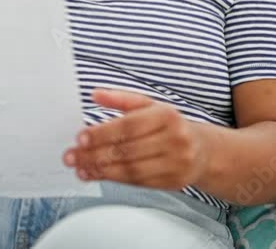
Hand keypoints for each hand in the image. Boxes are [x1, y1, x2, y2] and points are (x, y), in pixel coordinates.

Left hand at [62, 88, 210, 190]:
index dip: (102, 133)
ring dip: (100, 170)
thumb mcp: (149, 105)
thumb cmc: (170, 125)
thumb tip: (95, 94)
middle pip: (127, 150)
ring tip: (80, 167)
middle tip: (72, 156)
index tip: (80, 137)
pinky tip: (97, 174)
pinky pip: (137, 182)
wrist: (203, 150)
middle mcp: (174, 139)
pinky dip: (113, 179)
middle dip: (94, 154)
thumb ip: (121, 99)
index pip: (128, 126)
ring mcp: (175, 163)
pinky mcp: (172, 182)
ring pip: (131, 169)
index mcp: (167, 115)